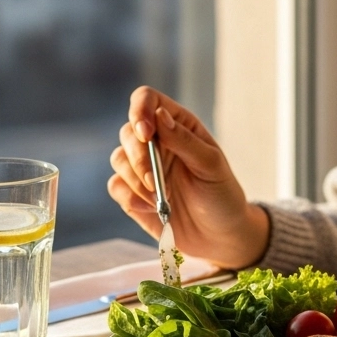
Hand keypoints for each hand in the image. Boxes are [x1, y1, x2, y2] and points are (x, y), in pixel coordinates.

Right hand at [108, 86, 269, 269]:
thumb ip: (184, 140)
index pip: (147, 100)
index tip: (145, 133)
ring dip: (136, 180)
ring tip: (161, 199)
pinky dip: (129, 196)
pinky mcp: (132, 193)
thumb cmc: (221, 195)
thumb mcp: (211, 165)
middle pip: (128, 131)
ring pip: (118, 158)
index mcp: (179, 125)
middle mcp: (157, 141)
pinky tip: (149, 208)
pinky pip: (115, 185)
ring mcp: (142, 167)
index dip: (140, 110)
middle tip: (156, 181)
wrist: (219, 236)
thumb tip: (159, 115)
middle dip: (139, 157)